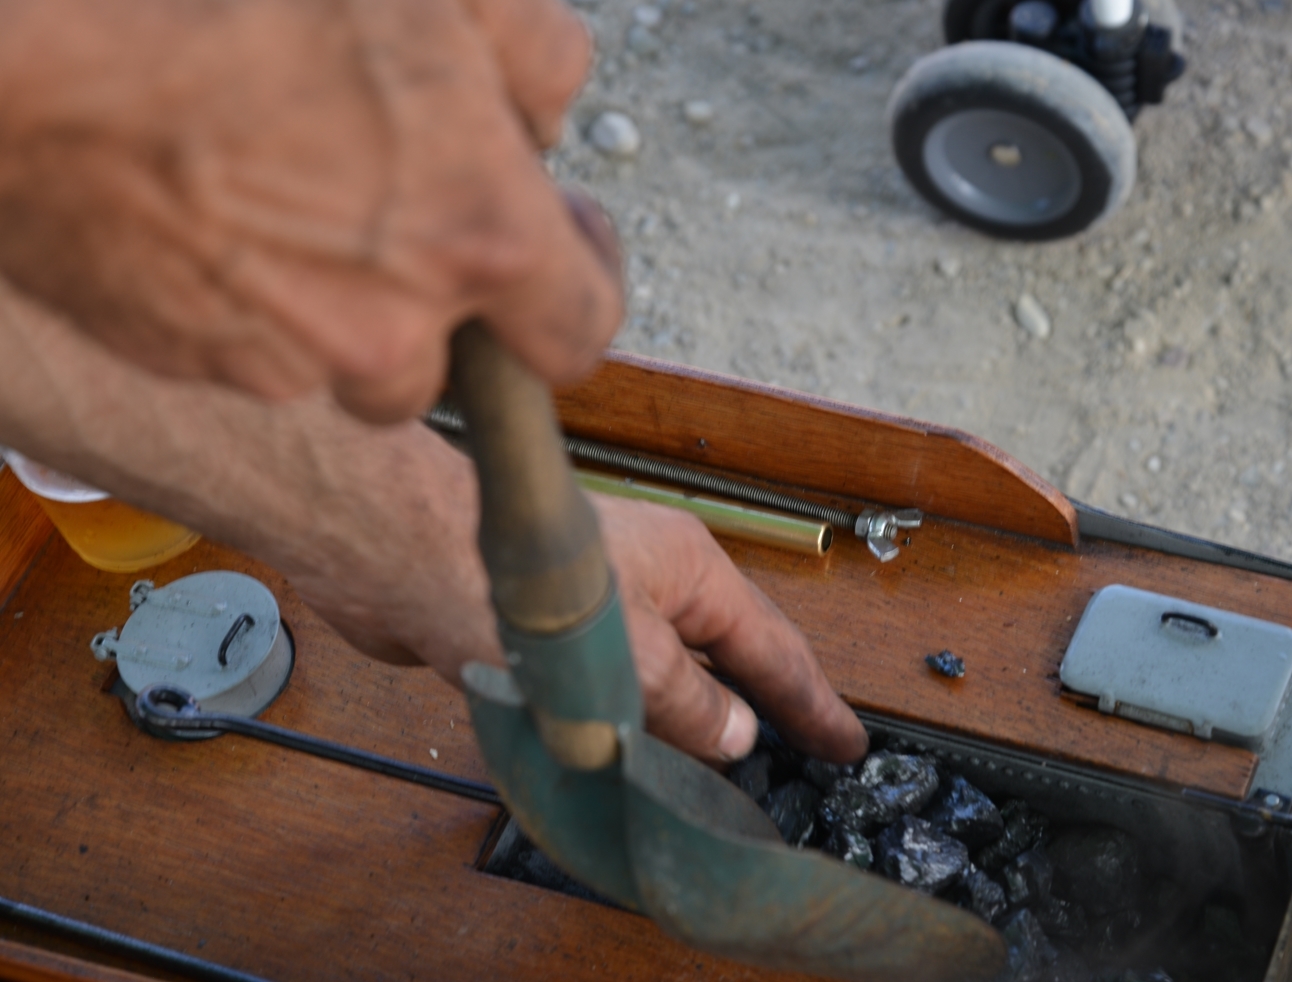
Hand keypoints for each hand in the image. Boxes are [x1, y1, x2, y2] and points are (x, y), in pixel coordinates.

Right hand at [0, 0, 621, 422]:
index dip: (580, 286)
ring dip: (350, 299)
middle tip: (404, 199)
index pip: (582, 333)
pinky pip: (257, 346)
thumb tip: (548, 114)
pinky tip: (221, 197)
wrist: (13, 44)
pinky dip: (257, 290)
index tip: (563, 242)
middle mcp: (391, 326)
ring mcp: (282, 356)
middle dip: (449, 294)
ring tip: (297, 186)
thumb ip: (542, 52)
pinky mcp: (188, 356)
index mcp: (481, 235)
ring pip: (350, 358)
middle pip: (455, 361)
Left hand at [278, 474, 866, 765]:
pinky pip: (618, 681)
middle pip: (726, 654)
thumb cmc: (512, 587)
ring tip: (725, 772)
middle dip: (763, 707)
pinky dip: (636, 719)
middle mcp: (654, 578)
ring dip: (693, 720)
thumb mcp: (625, 661)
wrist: (405, 559)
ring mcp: (605, 601)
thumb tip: (733, 736)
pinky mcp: (555, 627)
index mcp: (689, 569)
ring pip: (670, 671)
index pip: (772, 646)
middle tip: (802, 757)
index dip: (811, 701)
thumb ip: (686, 707)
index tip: (845, 740)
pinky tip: (637, 753)